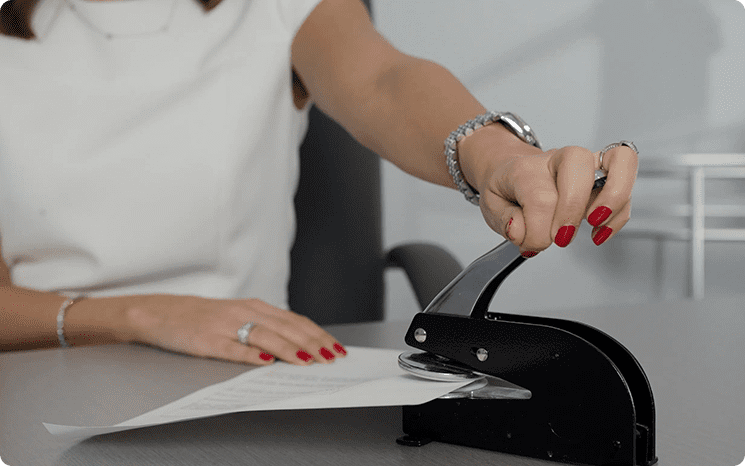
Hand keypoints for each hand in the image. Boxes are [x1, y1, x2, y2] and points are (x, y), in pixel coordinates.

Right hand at [119, 295, 346, 365]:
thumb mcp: (240, 317)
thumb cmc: (206, 317)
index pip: (295, 321)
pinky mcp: (207, 340)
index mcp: (256, 307)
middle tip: (331, 357)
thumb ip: (267, 328)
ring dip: (288, 349)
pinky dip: (249, 355)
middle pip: (286, 328)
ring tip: (308, 361)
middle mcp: (245, 312)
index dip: (317, 334)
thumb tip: (301, 345)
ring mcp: (226, 325)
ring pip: (264, 336)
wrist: (163, 313)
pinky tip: (264, 363)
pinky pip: (231, 348)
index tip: (336, 348)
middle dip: (312, 343)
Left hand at [460, 130, 637, 254]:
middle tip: (561, 237)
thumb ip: (505, 220)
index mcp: (527, 167)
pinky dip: (620, 215)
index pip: (540, 197)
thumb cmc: (507, 188)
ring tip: (593, 225)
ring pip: (621, 161)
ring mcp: (587, 165)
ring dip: (613, 199)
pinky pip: (627, 189)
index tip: (530, 243)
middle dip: (573, 208)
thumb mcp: (491, 206)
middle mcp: (559, 158)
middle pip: (579, 163)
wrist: (511, 172)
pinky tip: (599, 233)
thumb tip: (522, 231)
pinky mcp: (605, 179)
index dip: (538, 230)